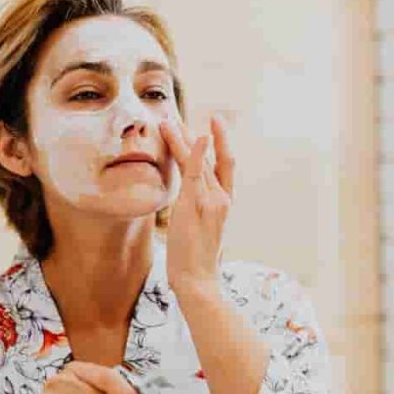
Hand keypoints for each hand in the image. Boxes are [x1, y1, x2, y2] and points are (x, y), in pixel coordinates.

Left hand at [159, 115, 234, 295]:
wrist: (198, 281)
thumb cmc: (195, 260)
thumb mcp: (198, 229)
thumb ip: (197, 209)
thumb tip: (187, 199)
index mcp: (224, 203)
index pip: (224, 166)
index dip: (221, 143)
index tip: (213, 124)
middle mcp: (222, 198)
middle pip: (210, 158)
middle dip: (199, 134)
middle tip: (188, 113)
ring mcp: (211, 201)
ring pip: (198, 161)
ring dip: (183, 137)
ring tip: (168, 119)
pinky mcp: (196, 206)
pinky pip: (196, 173)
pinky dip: (197, 152)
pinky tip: (196, 135)